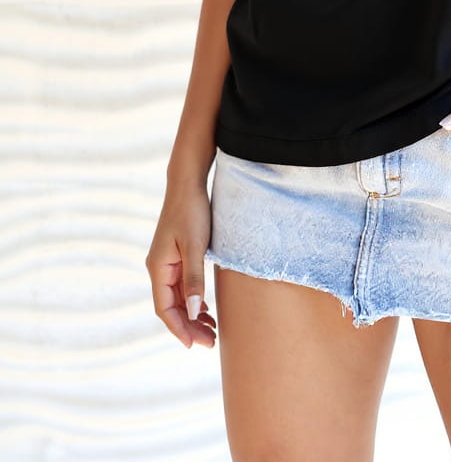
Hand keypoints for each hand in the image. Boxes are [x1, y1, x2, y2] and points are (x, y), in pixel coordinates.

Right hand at [145, 183, 216, 348]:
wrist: (188, 184)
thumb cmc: (192, 212)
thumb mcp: (195, 247)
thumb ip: (194, 279)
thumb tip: (195, 312)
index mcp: (158, 268)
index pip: (165, 309)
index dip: (179, 329)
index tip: (195, 345)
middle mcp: (159, 269)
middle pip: (172, 307)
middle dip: (190, 326)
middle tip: (212, 342)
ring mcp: (167, 263)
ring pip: (178, 298)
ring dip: (193, 315)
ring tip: (212, 330)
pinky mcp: (177, 256)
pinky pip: (183, 286)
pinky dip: (194, 300)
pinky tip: (206, 308)